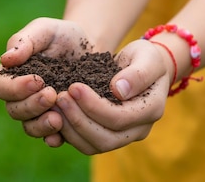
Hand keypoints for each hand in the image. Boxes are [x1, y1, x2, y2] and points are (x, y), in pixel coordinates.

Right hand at [0, 17, 94, 146]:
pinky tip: (61, 134)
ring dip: (41, 125)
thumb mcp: (45, 30)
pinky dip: (53, 138)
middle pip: (15, 110)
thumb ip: (25, 41)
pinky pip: (49, 137)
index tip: (38, 80)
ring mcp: (38, 112)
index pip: (2, 88)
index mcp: (12, 75)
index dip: (16, 88)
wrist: (90, 48)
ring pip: (30, 127)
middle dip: (31, 105)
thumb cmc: (63, 35)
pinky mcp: (58, 122)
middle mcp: (21, 97)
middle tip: (51, 94)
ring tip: (57, 118)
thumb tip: (5, 59)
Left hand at [54, 39, 171, 154]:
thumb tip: (118, 91)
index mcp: (150, 110)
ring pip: (93, 146)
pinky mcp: (105, 136)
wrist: (143, 67)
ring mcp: (122, 136)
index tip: (74, 87)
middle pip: (105, 138)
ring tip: (54, 106)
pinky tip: (54, 115)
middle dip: (78, 119)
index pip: (119, 118)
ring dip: (70, 129)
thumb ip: (138, 73)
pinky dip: (67, 133)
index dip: (94, 106)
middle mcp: (138, 130)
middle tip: (59, 98)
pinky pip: (84, 144)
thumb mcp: (148, 58)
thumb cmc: (146, 59)